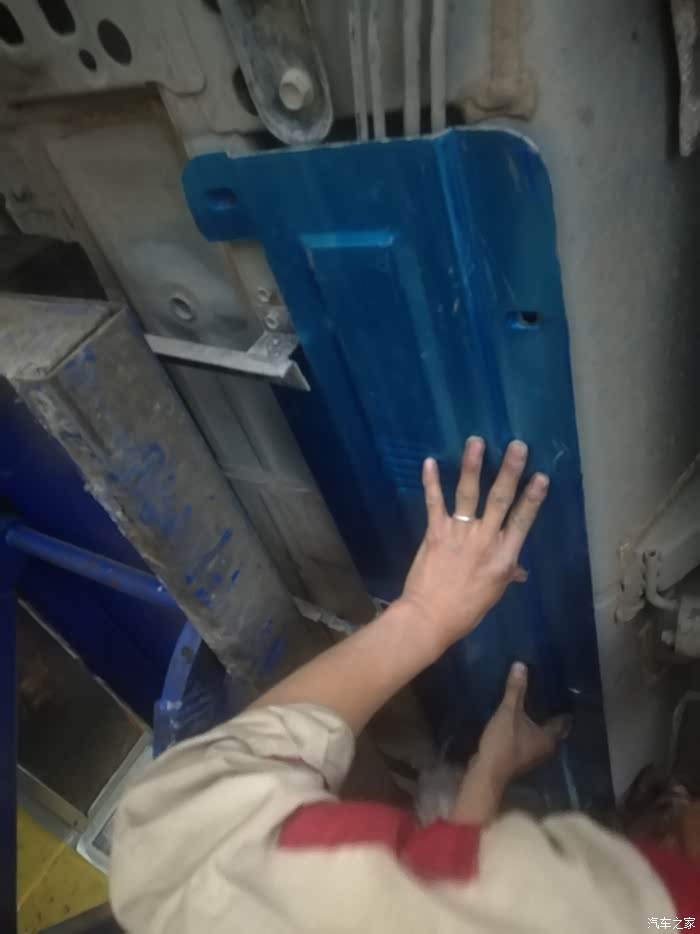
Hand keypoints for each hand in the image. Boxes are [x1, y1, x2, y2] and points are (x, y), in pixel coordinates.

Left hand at [397, 437, 548, 651]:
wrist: (430, 618)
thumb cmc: (466, 610)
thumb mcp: (494, 592)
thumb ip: (507, 573)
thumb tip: (520, 570)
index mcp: (504, 556)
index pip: (523, 521)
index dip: (532, 498)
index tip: (541, 475)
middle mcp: (485, 540)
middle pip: (500, 500)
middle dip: (509, 471)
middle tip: (517, 446)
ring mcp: (459, 534)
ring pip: (468, 494)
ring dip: (472, 466)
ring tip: (475, 442)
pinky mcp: (436, 532)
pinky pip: (434, 503)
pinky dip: (430, 482)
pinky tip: (428, 461)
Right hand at [473, 661, 570, 789]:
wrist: (487, 772)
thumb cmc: (504, 742)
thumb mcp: (508, 712)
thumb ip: (515, 690)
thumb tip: (521, 665)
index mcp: (548, 738)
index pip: (563, 722)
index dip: (564, 710)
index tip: (564, 695)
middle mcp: (546, 748)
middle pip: (555, 731)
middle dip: (553, 716)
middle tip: (549, 697)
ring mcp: (533, 756)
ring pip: (542, 737)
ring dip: (540, 725)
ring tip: (534, 707)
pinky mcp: (520, 758)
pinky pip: (530, 741)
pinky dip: (529, 731)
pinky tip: (520, 722)